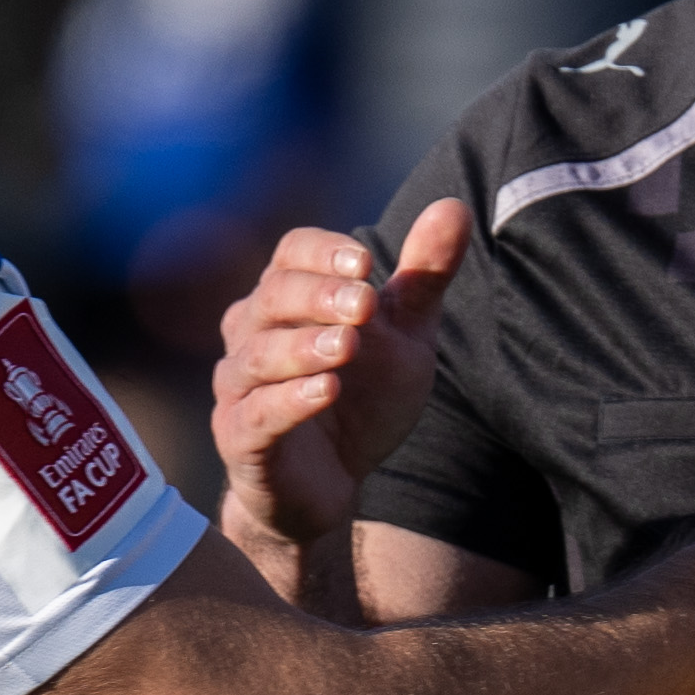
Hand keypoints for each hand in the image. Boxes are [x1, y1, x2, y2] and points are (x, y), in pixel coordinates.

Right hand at [211, 196, 475, 576]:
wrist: (332, 487)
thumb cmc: (361, 401)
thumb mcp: (403, 337)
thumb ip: (423, 278)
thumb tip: (455, 206)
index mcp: (286, 300)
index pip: (291, 254)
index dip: (323, 252)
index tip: (367, 261)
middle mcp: (251, 334)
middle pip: (272, 297)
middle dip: (320, 296)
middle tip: (365, 303)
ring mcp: (239, 388)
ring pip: (258, 356)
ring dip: (304, 347)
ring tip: (347, 346)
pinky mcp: (240, 441)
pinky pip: (256, 416)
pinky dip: (290, 401)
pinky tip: (327, 391)